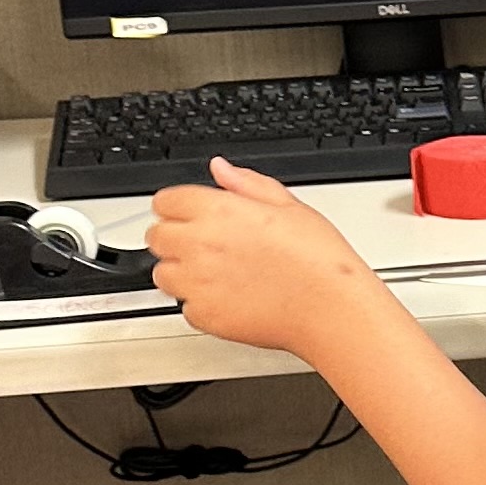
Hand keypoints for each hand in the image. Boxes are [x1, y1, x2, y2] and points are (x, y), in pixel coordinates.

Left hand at [147, 161, 376, 349]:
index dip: (177, 206)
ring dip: (180, 272)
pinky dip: (199, 303)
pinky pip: (184, 306)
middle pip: (155, 236)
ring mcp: (198, 283)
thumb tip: (221, 168)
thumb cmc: (318, 260)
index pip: (164, 201)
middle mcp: (200, 245)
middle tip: (202, 245)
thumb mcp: (289, 205)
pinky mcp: (203, 315)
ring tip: (215, 273)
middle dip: (173, 238)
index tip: (188, 214)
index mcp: (219, 211)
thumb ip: (246, 183)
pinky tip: (228, 296)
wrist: (330, 308)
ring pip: (162, 274)